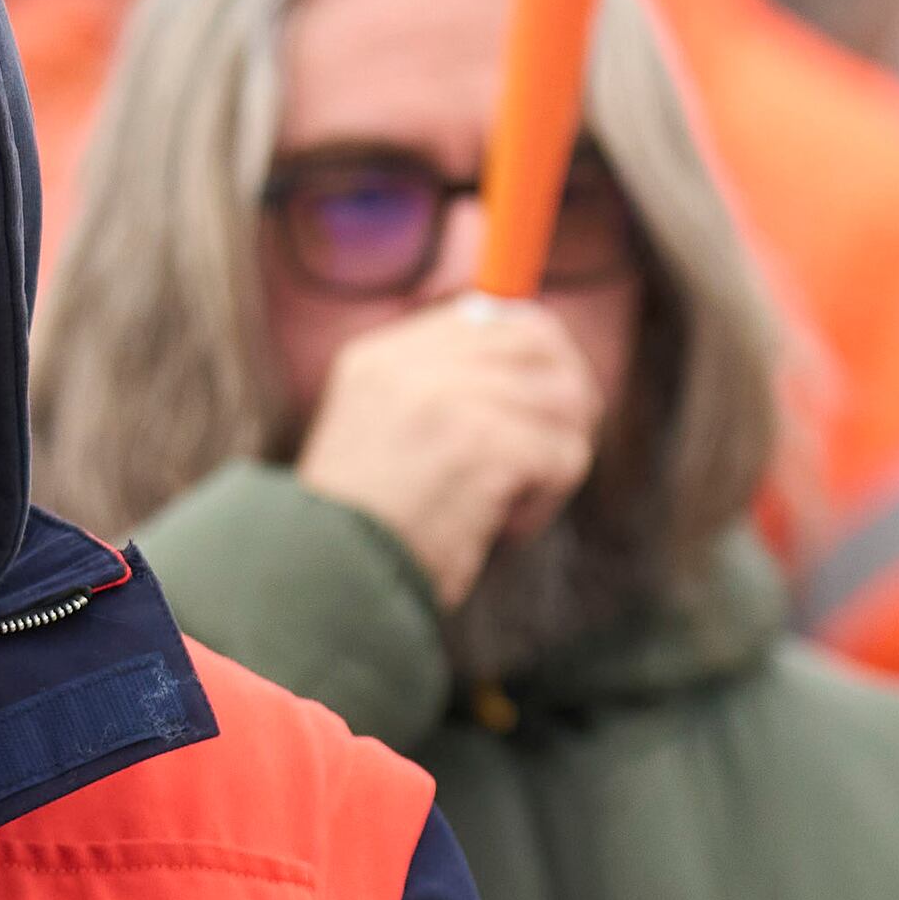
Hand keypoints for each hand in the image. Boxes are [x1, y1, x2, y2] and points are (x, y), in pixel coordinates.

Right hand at [292, 300, 603, 605]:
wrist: (331, 580)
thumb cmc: (363, 531)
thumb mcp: (379, 437)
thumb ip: (436, 394)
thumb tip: (535, 371)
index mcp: (382, 357)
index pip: (496, 318)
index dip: (540, 359)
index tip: (548, 407)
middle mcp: (415, 364)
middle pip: (541, 345)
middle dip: (567, 401)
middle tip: (557, 454)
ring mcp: (451, 397)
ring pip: (564, 402)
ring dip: (555, 460)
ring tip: (514, 505)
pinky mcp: (486, 443)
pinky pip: (563, 456)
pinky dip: (545, 502)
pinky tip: (505, 528)